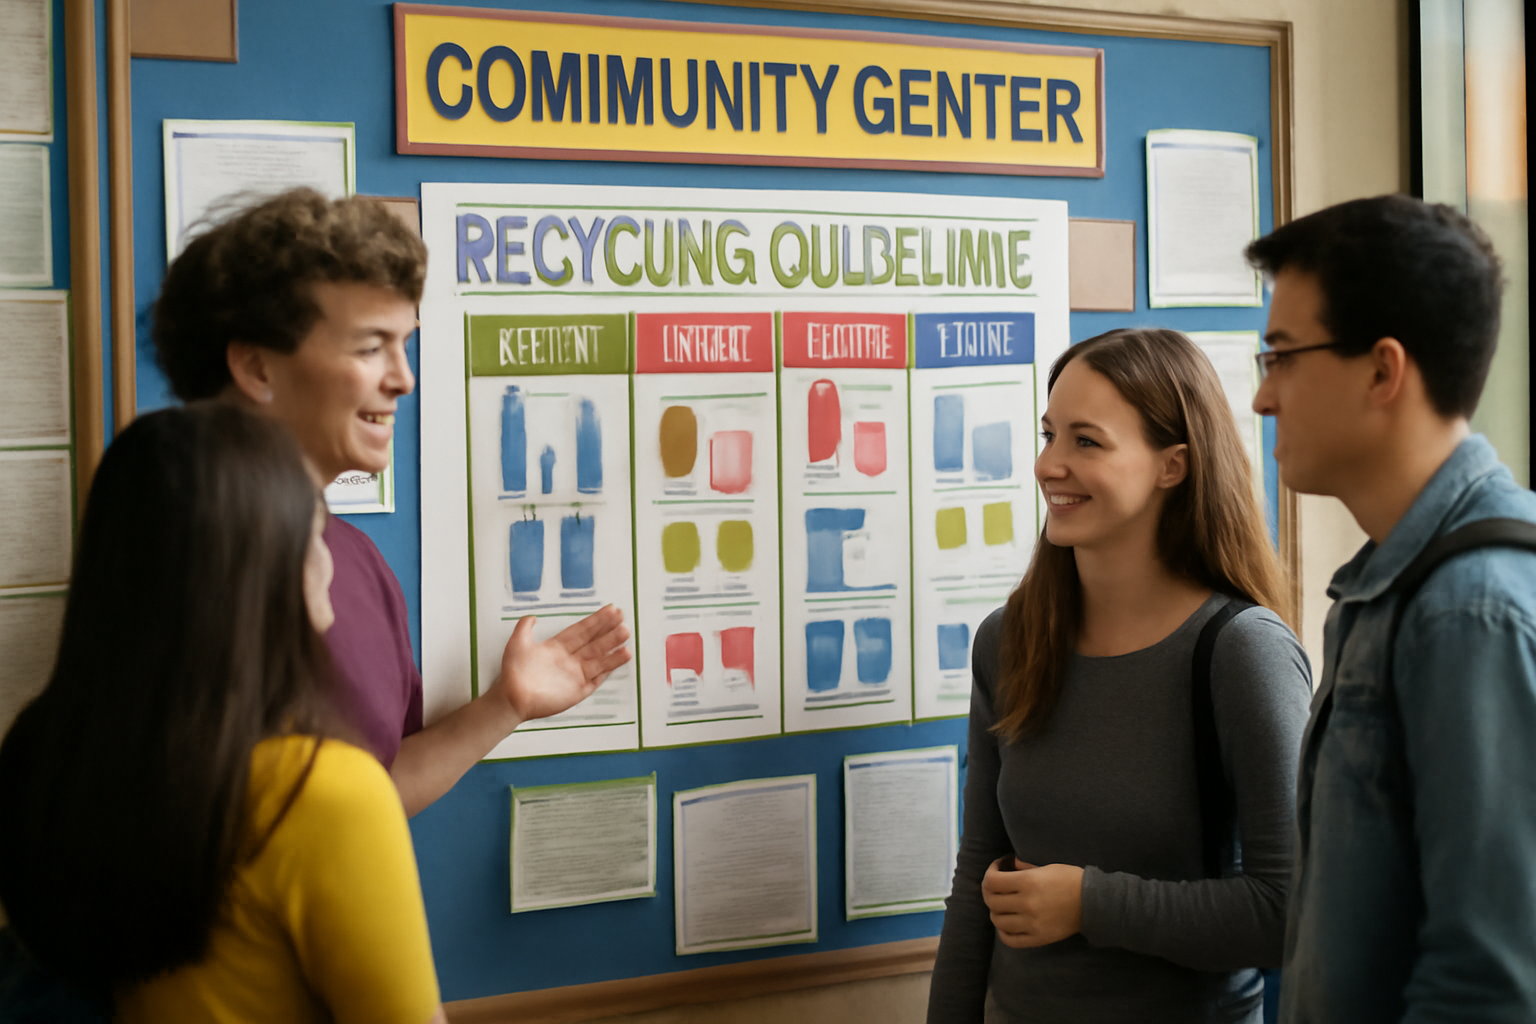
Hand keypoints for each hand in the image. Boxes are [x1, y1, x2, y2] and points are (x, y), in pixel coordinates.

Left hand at [490, 605, 631, 724]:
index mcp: (557, 647)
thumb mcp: (517, 643)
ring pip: (599, 659)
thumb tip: (532, 616)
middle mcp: (569, 659)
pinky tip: (620, 658)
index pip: (582, 630)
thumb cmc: (513, 673)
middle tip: (622, 619)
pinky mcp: (578, 691)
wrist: (512, 698)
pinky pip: (597, 679)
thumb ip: (524, 627)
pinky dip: (608, 670)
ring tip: (626, 638)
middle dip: (608, 631)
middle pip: (594, 642)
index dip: (596, 620)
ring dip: (612, 649)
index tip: (610, 610)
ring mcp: (575, 675)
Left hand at [982, 858, 1083, 948]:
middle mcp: (1027, 904)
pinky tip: (1008, 921)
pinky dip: (1003, 931)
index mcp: (1028, 883)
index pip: (992, 881)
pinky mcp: (1037, 939)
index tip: (998, 867)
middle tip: (997, 885)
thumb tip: (1008, 865)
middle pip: (991, 901)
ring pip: (997, 920)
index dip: (990, 872)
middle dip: (989, 890)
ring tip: (1003, 903)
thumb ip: (1024, 867)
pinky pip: (1009, 939)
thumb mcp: (1047, 866)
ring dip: (996, 910)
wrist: (1093, 904)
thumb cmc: (1071, 880)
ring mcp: (1031, 924)